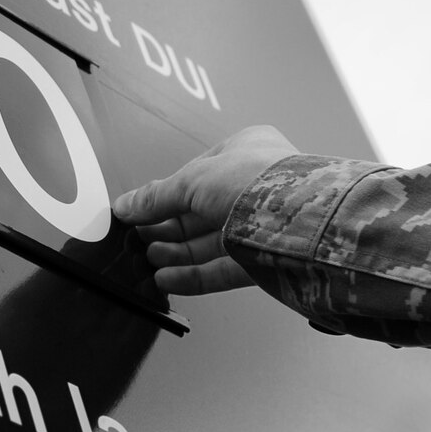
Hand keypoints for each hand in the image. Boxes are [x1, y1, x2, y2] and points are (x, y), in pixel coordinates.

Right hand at [111, 125, 299, 295]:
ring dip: (177, 252)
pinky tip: (168, 280)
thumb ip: (157, 196)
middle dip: (167, 227)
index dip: (163, 195)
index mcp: (245, 151)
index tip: (136, 211)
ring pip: (210, 242)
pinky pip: (224, 269)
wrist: (304, 221)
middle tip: (137, 239)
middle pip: (200, 211)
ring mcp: (263, 226)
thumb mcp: (194, 179)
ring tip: (148, 260)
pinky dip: (194, 275)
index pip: (195, 176)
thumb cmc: (260, 182)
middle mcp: (256, 187)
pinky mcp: (267, 261)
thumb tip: (126, 205)